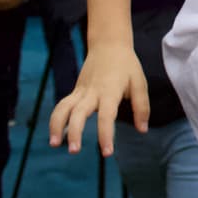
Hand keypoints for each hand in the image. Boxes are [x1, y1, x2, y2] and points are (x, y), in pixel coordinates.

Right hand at [49, 41, 147, 156]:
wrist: (108, 44)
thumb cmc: (127, 66)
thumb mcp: (140, 83)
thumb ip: (141, 107)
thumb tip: (142, 130)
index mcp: (110, 91)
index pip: (106, 116)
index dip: (105, 135)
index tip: (107, 153)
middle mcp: (92, 92)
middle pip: (79, 113)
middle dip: (75, 132)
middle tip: (74, 151)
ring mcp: (81, 91)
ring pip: (64, 108)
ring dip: (57, 125)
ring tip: (54, 144)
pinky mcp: (75, 91)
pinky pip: (62, 106)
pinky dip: (56, 120)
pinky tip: (55, 136)